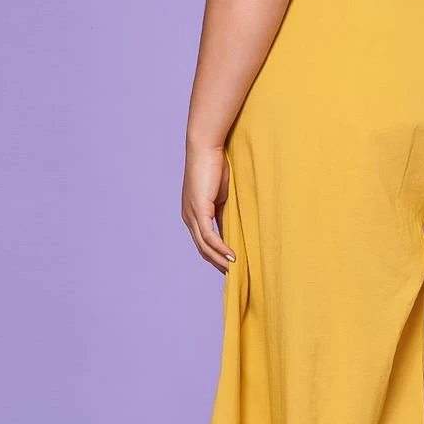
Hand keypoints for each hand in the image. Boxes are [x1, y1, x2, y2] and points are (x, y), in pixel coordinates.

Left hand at [181, 142, 237, 271]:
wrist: (206, 147)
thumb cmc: (215, 166)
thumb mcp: (222, 195)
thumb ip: (224, 212)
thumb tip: (232, 229)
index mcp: (192, 213)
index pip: (203, 241)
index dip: (216, 255)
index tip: (230, 265)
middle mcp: (188, 216)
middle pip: (202, 248)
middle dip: (217, 263)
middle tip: (233, 276)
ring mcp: (191, 214)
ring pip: (204, 246)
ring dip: (220, 260)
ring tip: (235, 270)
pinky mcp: (198, 210)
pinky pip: (209, 236)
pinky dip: (221, 248)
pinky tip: (232, 257)